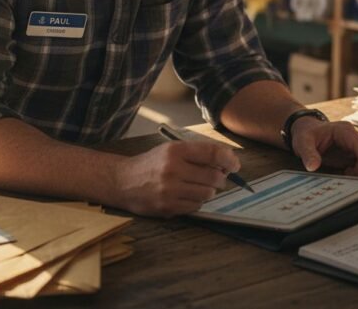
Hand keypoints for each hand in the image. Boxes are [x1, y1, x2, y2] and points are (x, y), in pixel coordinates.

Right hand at [112, 141, 240, 217]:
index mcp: (175, 150)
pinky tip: (187, 195)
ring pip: (207, 194)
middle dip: (220, 178)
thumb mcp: (171, 149)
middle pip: (214, 176)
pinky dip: (197, 202)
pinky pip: (195, 206)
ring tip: (200, 186)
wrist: (123, 181)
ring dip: (209, 191)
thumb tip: (227, 161)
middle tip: (217, 178)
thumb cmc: (151, 163)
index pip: (212, 153)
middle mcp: (173, 169)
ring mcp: (170, 190)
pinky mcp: (167, 207)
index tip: (235, 165)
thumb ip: (197, 153)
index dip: (229, 159)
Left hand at [290, 118, 357, 176]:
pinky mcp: (353, 155)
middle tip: (351, 177)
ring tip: (346, 175)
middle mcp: (353, 137)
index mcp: (344, 130)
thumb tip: (312, 167)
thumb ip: (308, 154)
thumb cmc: (306, 134)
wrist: (306, 131)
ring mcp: (355, 146)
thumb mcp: (302, 142)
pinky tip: (345, 175)